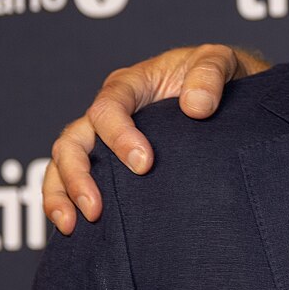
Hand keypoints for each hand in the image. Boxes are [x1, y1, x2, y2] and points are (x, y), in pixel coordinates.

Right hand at [42, 45, 267, 233]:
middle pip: (72, 140)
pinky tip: (75, 228)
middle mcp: (109, 110)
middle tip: (96, 209)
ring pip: (63, 162)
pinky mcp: (111, 160)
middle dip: (78, 175)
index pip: (107, 109)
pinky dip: (67, 201)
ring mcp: (105, 137)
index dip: (119, 137)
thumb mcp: (219, 61)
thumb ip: (209, 76)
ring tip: (73, 225)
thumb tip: (196, 107)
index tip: (144, 164)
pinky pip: (75, 179)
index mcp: (130, 85)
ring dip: (62, 193)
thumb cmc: (216, 75)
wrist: (226, 90)